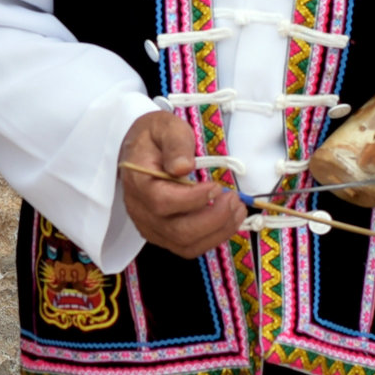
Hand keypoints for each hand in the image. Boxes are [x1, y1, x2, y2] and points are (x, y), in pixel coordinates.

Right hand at [118, 108, 243, 259]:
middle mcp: (141, 211)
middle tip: (233, 199)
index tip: (216, 186)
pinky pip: (189, 247)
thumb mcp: (164, 127)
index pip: (163, 202)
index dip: (194, 199)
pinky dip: (213, 238)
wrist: (137, 152)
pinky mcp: (162, 235)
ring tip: (237, 209)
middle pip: (178, 231)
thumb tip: (184, 167)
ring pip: (186, 245)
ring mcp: (151, 227)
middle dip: (214, 219)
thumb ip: (175, 143)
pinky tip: (227, 220)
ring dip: (218, 231)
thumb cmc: (153, 139)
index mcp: (138, 183)